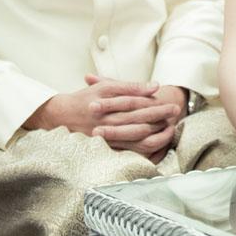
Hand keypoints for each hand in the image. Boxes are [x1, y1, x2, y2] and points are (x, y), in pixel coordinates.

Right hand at [23, 76, 179, 161]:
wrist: (61, 115)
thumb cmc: (87, 98)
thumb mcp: (105, 86)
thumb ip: (129, 86)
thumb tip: (154, 86)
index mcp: (106, 102)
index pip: (134, 102)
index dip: (152, 100)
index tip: (167, 98)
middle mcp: (106, 120)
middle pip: (138, 118)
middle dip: (159, 114)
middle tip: (174, 110)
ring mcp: (107, 135)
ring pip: (136, 136)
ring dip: (156, 132)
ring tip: (170, 127)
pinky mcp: (107, 146)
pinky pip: (130, 150)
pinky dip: (147, 147)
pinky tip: (159, 142)